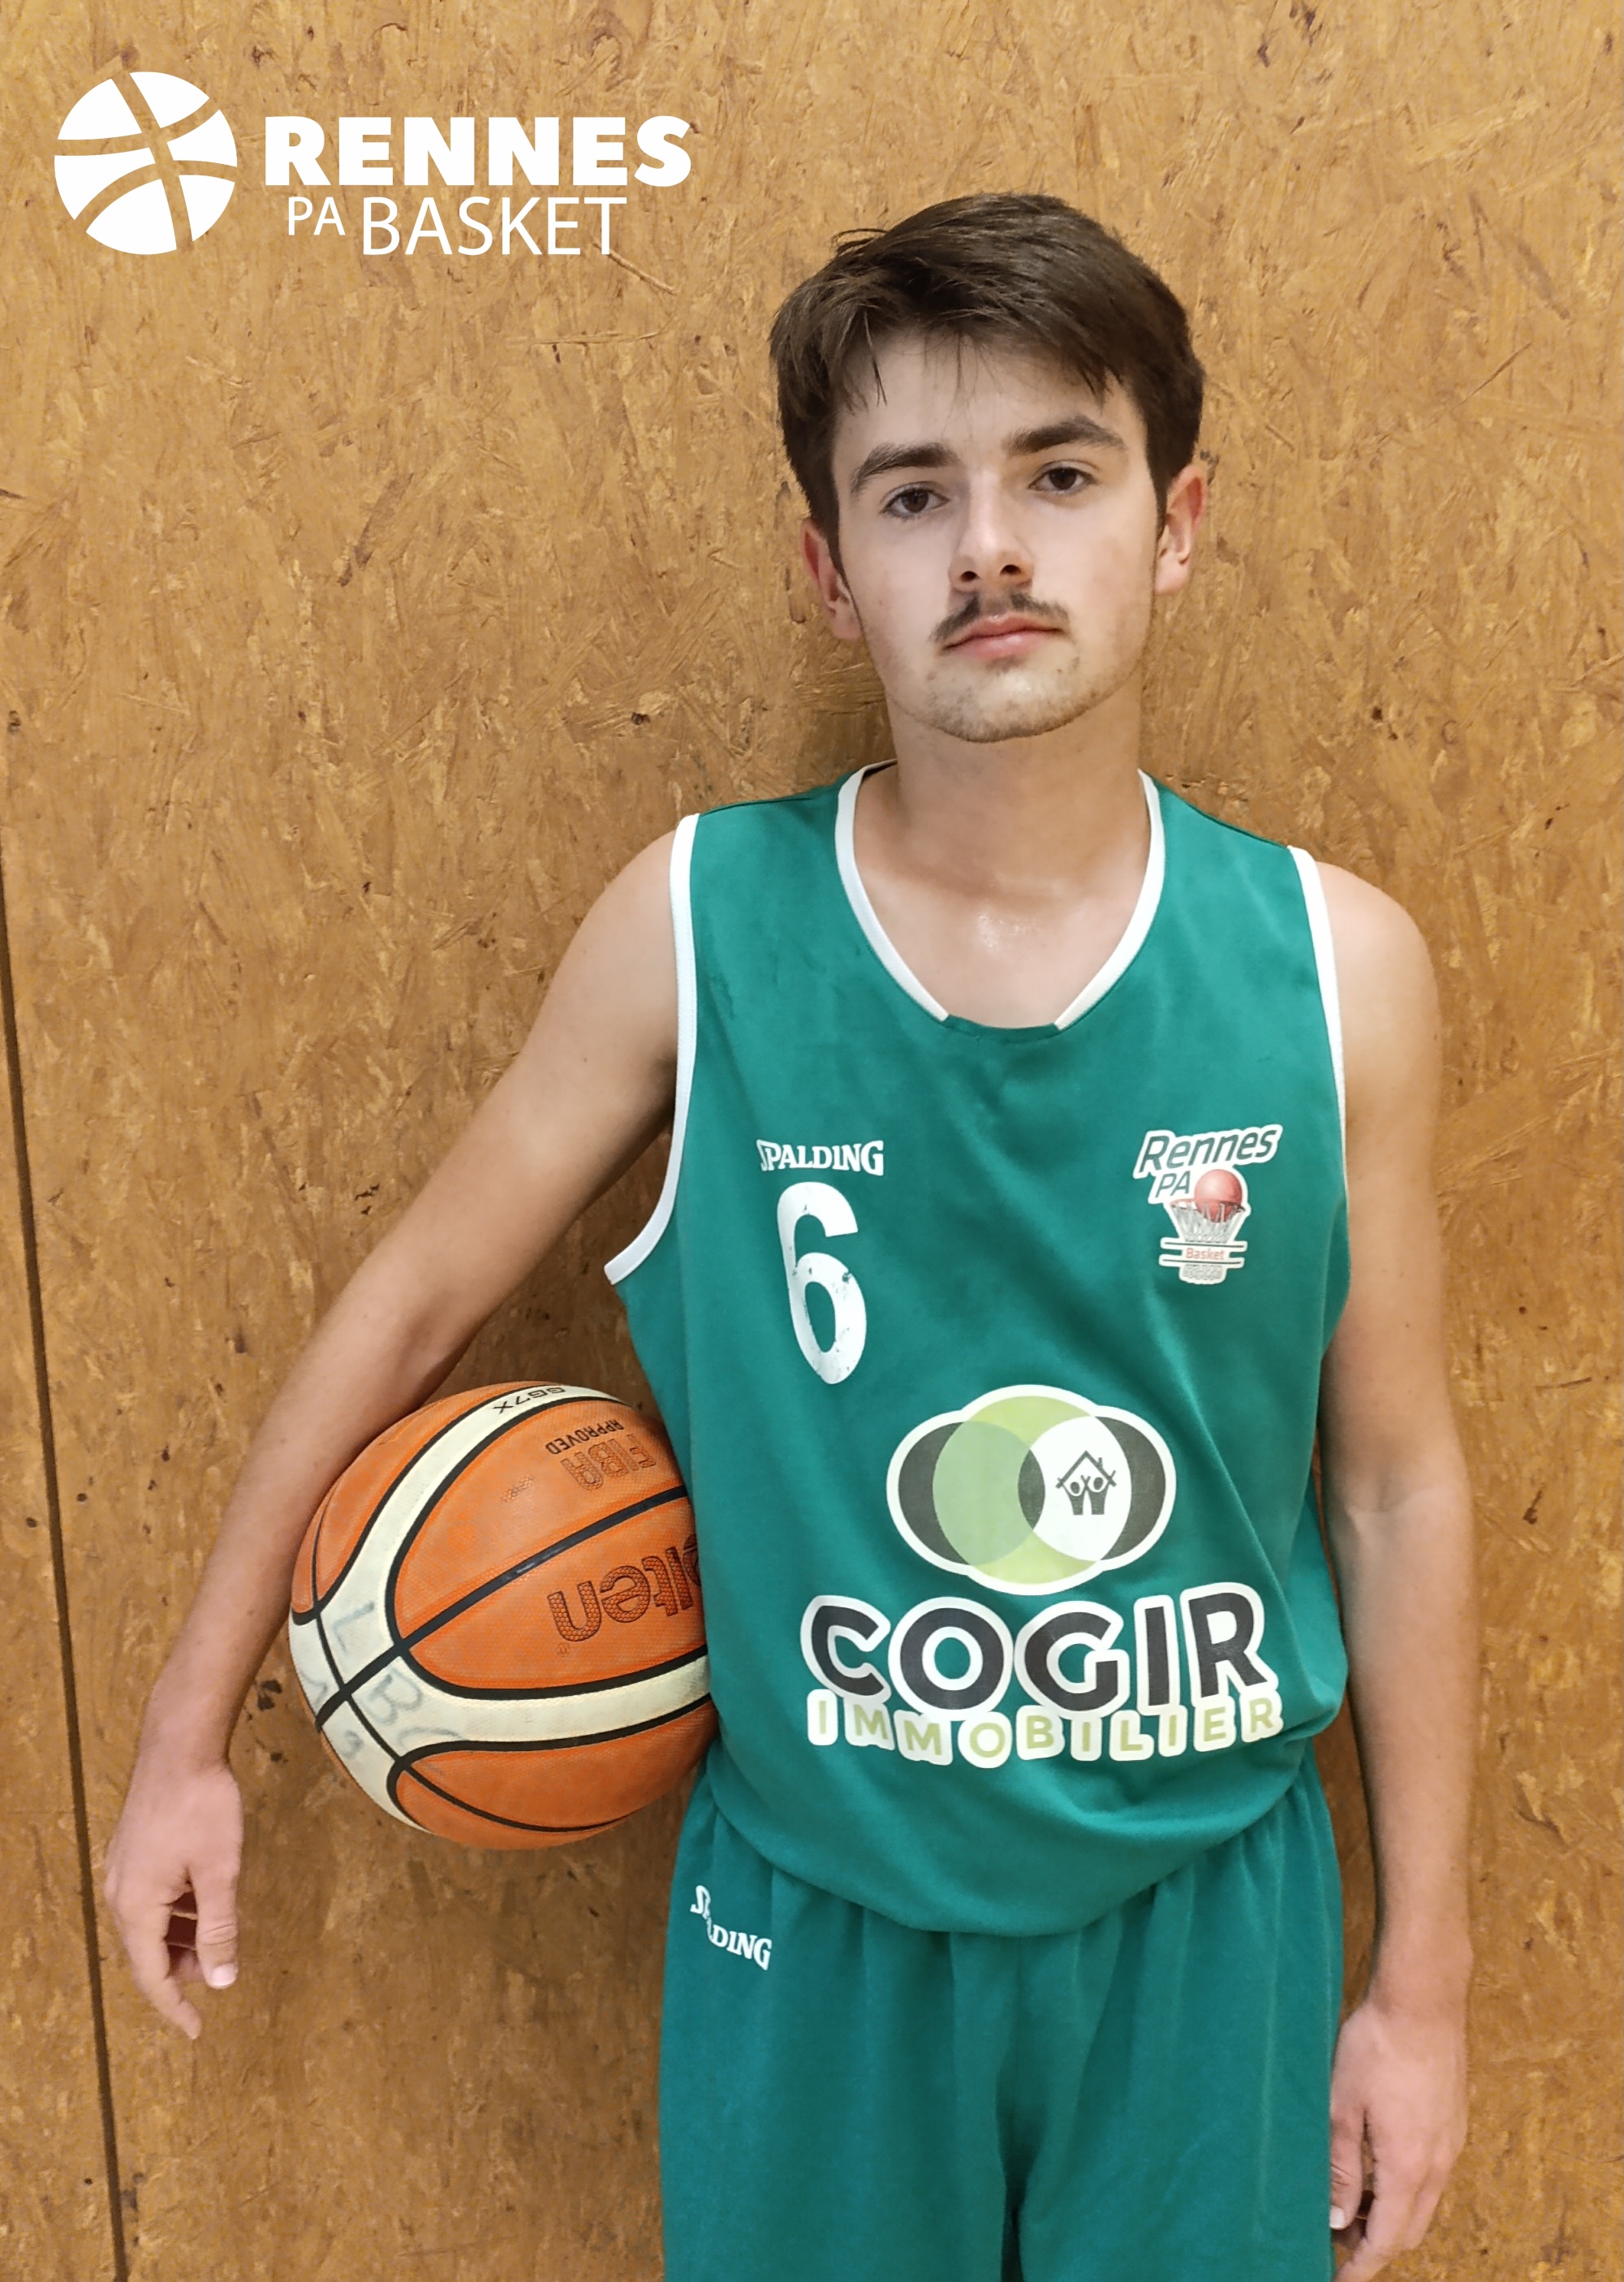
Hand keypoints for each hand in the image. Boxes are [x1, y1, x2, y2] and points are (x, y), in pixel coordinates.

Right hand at [103, 1752, 243, 2039]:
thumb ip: (220, 1927)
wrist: (179, 1745)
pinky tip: (204, 1900)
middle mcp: (120, 1892)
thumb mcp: (220, 1871)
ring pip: (150, 1923)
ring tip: (217, 1937)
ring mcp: (123, 1869)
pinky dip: (176, 1911)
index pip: (151, 1975)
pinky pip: (151, 1897)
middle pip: (147, 1951)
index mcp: (136, 1906)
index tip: (197, 2030)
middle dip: (181, 1969)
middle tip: (219, 1972)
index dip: (175, 2006)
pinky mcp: (133, 1850)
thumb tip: (221, 1980)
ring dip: (180, 1938)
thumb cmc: (202, 1805)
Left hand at [1329, 1993, 1467, 2274]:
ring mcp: (1451, 2142)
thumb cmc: (1376, 2045)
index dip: (1361, 2267)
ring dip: (1390, 2212)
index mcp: (1409, 2167)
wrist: (1423, 1998)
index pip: (1387, 2240)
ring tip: (1350, 2199)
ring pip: (1423, 2202)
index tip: (1337, 2279)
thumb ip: (1341, 2168)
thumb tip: (1337, 2220)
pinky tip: (1376, 2162)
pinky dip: (1405, 2185)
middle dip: (1373, 2242)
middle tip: (1334, 2236)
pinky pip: (1432, 2173)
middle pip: (1409, 2229)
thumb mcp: (1342, 2107)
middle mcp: (1439, 2163)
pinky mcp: (1452, 2121)